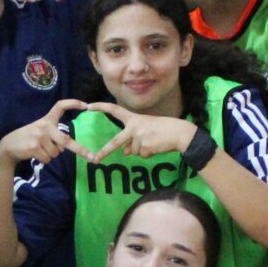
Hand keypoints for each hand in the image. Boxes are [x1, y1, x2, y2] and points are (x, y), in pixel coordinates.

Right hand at [0, 98, 89, 165]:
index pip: (60, 106)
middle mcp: (45, 126)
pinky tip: (35, 154)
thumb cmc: (28, 138)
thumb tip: (65, 147)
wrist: (8, 146)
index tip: (86, 105)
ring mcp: (39, 136)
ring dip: (50, 155)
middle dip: (81, 150)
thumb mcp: (40, 131)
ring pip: (56, 153)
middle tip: (92, 158)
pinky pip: (48, 159)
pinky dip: (44, 160)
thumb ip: (53, 135)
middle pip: (66, 140)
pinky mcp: (34, 147)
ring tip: (39, 149)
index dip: (73, 103)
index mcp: (47, 120)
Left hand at [81, 104, 198, 160]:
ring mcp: (138, 137)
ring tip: (154, 142)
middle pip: (115, 142)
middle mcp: (134, 127)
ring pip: (133, 151)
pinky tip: (157, 146)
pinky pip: (142, 156)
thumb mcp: (146, 129)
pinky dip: (149, 154)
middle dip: (104, 152)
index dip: (101, 107)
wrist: (179, 133)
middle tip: (94, 159)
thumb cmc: (164, 129)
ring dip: (142, 150)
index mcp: (133, 118)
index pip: (114, 110)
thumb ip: (133, 138)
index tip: (88, 106)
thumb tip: (124, 152)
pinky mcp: (144, 147)